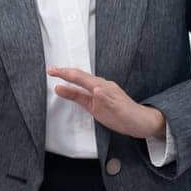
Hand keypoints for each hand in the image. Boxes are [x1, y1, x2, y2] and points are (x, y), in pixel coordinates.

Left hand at [46, 67, 165, 140]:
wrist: (140, 121)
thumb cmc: (116, 112)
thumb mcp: (90, 104)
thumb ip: (76, 96)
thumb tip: (58, 88)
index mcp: (97, 86)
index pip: (78, 77)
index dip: (64, 73)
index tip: (50, 70)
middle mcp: (104, 87)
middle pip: (84, 78)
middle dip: (68, 73)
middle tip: (52, 70)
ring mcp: (113, 95)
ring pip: (97, 85)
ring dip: (83, 79)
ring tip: (68, 74)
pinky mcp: (120, 106)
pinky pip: (111, 100)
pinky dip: (103, 95)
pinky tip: (97, 91)